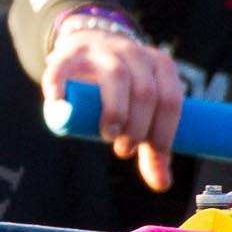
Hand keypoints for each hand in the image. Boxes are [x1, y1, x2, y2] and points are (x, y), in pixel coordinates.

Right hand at [44, 28, 182, 192]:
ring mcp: (100, 51)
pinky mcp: (68, 54)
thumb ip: (152, 146)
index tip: (152, 151)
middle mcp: (134, 52)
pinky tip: (60, 104)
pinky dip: (59, 87)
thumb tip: (162, 184)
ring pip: (117, 77)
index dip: (163, 130)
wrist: (89, 48)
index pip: (171, 99)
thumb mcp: (142, 111)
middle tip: (125, 149)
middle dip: (138, 127)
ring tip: (109, 136)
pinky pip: (63, 68)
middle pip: (145, 91)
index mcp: (160, 64)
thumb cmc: (122, 89)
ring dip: (115, 112)